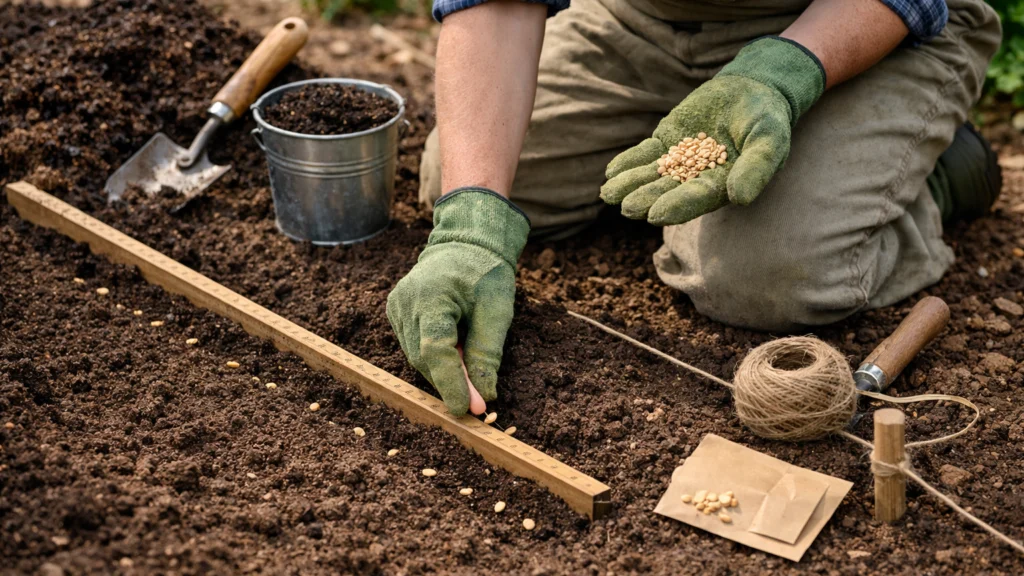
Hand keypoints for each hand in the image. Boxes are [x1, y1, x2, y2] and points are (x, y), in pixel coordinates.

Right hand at [387, 189, 529, 415]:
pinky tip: (453, 352)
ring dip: (443, 371)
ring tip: (469, 368)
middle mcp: (406, 302)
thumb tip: (483, 396)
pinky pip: (413, 346)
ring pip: (417, 357)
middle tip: (478, 402)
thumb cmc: (485, 272)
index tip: (465, 409)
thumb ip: (487, 353)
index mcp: (432, 295)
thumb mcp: (497, 311)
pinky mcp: (395, 312)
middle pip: (424, 358)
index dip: (450, 383)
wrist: (465, 242)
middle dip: (451, 383)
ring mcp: (396, 307)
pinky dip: (434, 358)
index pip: (435, 349)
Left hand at [601, 37, 824, 225]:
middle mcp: (696, 179)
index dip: (677, 206)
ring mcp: (679, 161)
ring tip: (608, 194)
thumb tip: (741, 199)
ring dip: (631, 185)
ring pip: (651, 175)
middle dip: (647, 199)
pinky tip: (611, 172)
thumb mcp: (770, 140)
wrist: (752, 91)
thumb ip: (757, 168)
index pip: (697, 198)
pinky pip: (645, 155)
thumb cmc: (767, 120)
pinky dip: (629, 162)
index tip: (656, 215)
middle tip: (627, 209)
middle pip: (668, 191)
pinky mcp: (666, 142)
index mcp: (722, 186)